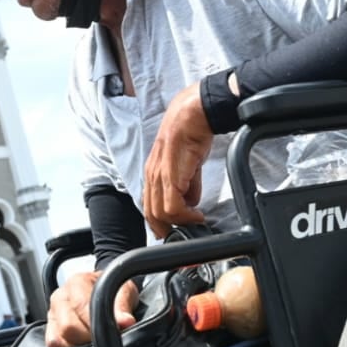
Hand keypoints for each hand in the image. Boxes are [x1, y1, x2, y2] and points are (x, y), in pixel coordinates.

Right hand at [46, 270, 138, 346]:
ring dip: (78, 345)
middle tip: (105, 339)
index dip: (96, 324)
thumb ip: (123, 306)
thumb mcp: (124, 291)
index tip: (111, 332)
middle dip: (89, 338)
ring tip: (95, 341)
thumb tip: (125, 322)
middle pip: (68, 327)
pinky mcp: (50, 330)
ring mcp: (53, 314)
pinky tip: (82, 345)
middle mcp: (60, 297)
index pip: (80, 308)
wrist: (107, 293)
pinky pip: (54, 345)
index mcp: (76, 283)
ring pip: (59, 339)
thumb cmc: (113, 291)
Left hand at [142, 83, 212, 237]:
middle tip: (185, 232)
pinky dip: (186, 215)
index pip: (149, 205)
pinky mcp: (171, 175)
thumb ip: (188, 184)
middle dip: (168, 228)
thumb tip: (192, 201)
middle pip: (152, 214)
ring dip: (180, 222)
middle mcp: (152, 175)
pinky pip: (173, 206)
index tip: (175, 229)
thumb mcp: (187, 163)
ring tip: (195, 220)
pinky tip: (197, 214)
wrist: (194, 114)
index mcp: (153, 172)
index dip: (160, 222)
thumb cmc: (192, 133)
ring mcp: (159, 175)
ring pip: (161, 213)